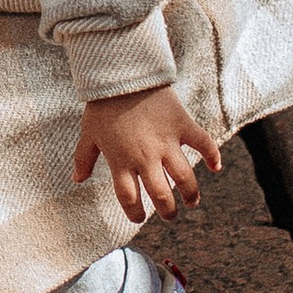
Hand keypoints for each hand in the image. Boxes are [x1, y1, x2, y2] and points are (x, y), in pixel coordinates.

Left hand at [74, 84, 221, 221]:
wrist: (123, 74)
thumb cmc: (103, 105)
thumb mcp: (88, 134)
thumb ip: (83, 159)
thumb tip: (76, 180)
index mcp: (121, 162)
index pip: (129, 198)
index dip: (134, 212)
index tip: (138, 218)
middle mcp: (146, 157)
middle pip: (161, 195)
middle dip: (167, 211)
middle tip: (170, 216)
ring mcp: (166, 142)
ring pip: (184, 178)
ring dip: (191, 194)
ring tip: (192, 202)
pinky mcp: (182, 125)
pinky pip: (203, 143)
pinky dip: (213, 155)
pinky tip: (216, 167)